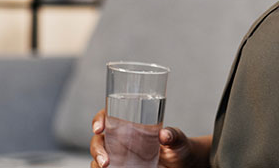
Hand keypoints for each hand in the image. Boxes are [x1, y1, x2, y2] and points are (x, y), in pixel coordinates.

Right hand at [90, 109, 209, 167]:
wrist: (182, 163)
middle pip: (99, 139)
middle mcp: (122, 138)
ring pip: (99, 155)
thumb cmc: (178, 146)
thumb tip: (164, 134)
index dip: (99, 119)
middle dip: (97, 149)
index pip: (108, 116)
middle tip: (106, 161)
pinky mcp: (122, 167)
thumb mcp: (177, 139)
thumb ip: (173, 135)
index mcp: (131, 124)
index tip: (99, 128)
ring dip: (96, 162)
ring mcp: (120, 154)